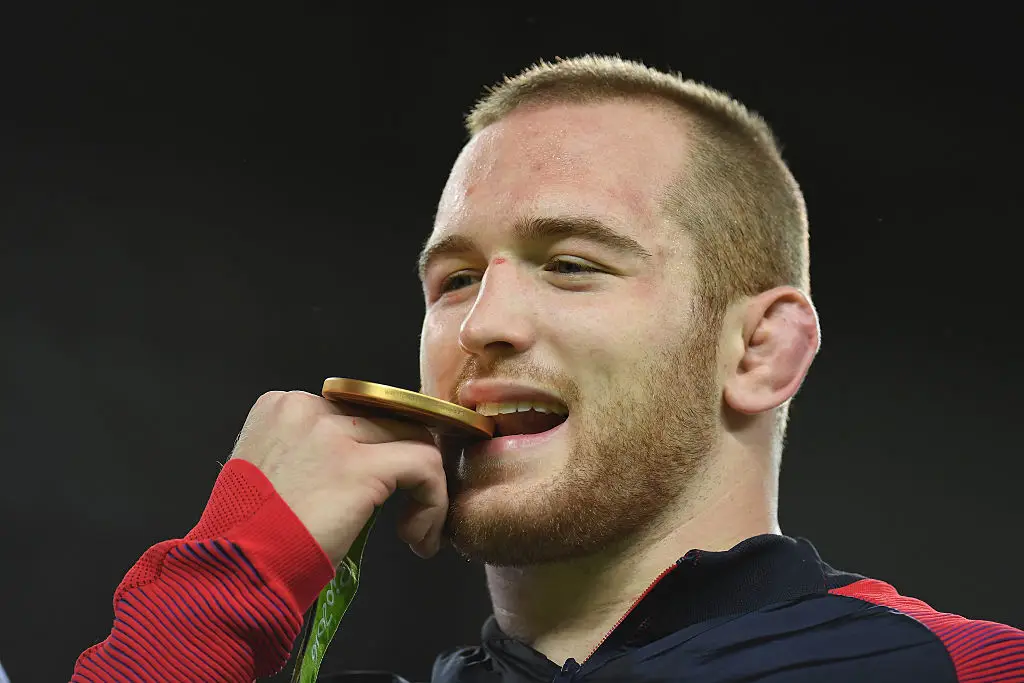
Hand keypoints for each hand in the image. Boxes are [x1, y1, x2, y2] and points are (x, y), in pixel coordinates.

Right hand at [229, 390, 447, 565]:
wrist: (237, 571)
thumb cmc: (248, 542)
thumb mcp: (272, 478)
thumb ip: (310, 457)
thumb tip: (356, 468)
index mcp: (280, 408)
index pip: (353, 413)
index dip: (373, 452)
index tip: (372, 495)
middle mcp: (307, 408)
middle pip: (385, 420)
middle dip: (403, 466)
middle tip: (405, 512)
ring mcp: (334, 433)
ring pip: (412, 437)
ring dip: (425, 486)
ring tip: (415, 531)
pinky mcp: (362, 465)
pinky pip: (424, 464)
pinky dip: (433, 500)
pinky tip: (417, 536)